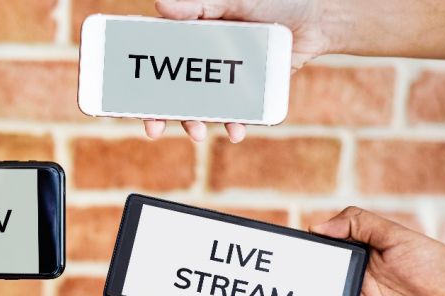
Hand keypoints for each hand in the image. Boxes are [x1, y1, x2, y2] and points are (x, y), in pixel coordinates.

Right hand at [144, 0, 336, 141]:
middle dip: (161, 112)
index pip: (157, 57)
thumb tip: (162, 8)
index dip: (139, 79)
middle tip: (153, 129)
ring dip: (194, 122)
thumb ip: (201, 4)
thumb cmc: (276, 0)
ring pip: (201, 105)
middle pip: (173, 89)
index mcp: (191, 32)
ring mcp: (224, 75)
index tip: (125, 98)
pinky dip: (233, 123)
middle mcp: (204, 56)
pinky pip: (234, 111)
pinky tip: (235, 131)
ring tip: (198, 134)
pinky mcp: (247, 90)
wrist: (318, 18)